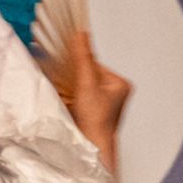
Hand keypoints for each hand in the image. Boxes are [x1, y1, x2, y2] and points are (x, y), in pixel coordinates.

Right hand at [67, 32, 130, 173]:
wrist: (92, 148)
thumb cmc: (96, 122)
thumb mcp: (87, 84)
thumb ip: (83, 58)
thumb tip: (80, 34)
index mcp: (120, 84)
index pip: (93, 64)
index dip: (77, 63)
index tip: (63, 59)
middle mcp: (114, 92)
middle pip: (86, 73)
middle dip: (71, 75)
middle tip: (62, 78)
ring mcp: (102, 102)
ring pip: (80, 85)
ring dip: (68, 86)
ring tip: (63, 90)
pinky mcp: (92, 111)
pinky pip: (77, 96)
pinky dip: (68, 95)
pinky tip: (63, 97)